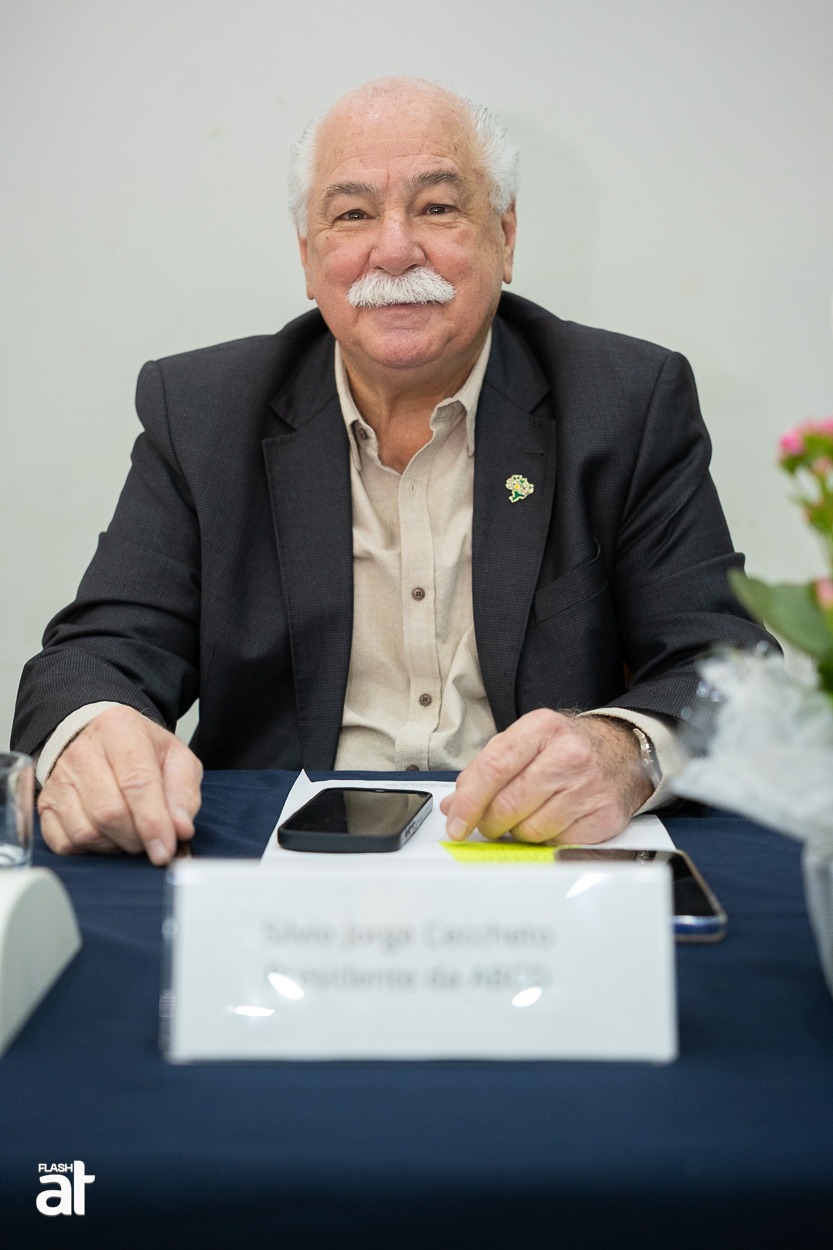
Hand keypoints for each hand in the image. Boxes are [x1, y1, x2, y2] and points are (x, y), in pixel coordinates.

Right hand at [38, 706, 202, 865]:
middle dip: (136, 838)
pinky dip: (90, 850)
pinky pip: (65, 843)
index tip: (165, 850)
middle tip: (151, 841)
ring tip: (130, 834)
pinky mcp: (46, 803)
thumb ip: (184, 794)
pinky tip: (106, 837)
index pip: (136, 782)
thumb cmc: (141, 750)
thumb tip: (181, 830)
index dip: (153, 822)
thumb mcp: (176, 759)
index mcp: (120, 730)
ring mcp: (59, 779)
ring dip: (115, 846)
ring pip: (86, 831)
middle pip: (109, 812)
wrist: (102, 739)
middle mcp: (83, 752)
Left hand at [440, 709, 652, 844]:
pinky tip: (552, 821)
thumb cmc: (566, 748)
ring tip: (527, 815)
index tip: (456, 823)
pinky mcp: (603, 816)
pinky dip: (546, 839)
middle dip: (489, 822)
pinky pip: (556, 843)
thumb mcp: (525, 742)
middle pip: (508, 804)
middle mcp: (568, 755)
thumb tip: (454, 806)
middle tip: (489, 822)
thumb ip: (486, 769)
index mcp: (541, 728)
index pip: (493, 768)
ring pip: (530, 830)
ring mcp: (588, 787)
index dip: (469, 802)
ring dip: (518, 831)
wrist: (621, 753)